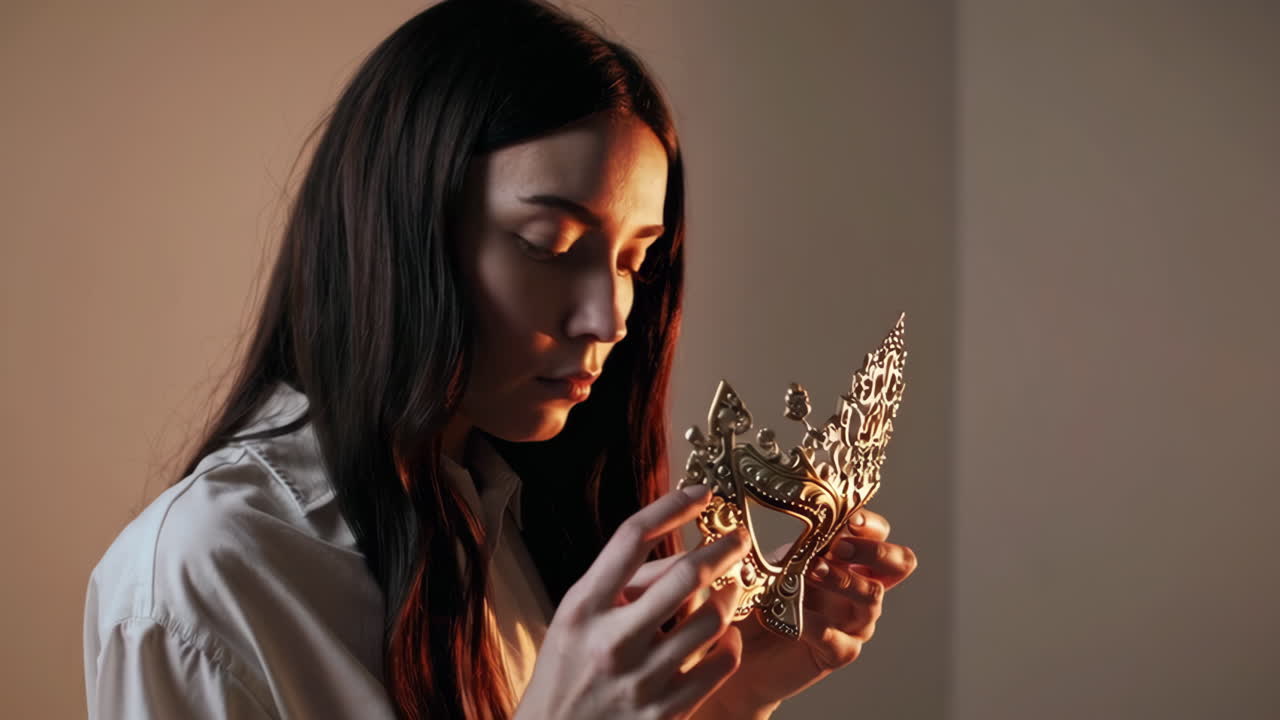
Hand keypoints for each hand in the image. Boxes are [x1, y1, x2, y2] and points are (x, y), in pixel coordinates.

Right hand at [514, 485, 752, 719]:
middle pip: (685, 577)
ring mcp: (641, 680)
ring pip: (712, 621)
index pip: (631, 538)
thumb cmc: (565, 672)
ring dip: (731, 596)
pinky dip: (730, 643)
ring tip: (733, 588)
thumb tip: (683, 549)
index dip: (672, 506)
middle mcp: (611, 641)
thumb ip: (622, 583)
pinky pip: (719, 665)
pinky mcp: (665, 714)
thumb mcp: (576, 618)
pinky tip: (726, 635)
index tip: (700, 493)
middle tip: (738, 539)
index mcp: (583, 608)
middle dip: (723, 549)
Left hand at [697, 509, 917, 717]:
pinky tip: (782, 617)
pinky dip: (810, 623)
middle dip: (875, 549)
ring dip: (841, 579)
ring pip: (872, 597)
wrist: (737, 651)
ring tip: (806, 573)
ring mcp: (853, 623)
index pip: (880, 533)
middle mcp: (859, 590)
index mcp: (847, 561)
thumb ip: (792, 542)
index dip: (871, 524)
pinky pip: (837, 637)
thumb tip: (791, 505)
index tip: (848, 519)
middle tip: (839, 547)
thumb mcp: (773, 561)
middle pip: (901, 563)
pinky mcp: (837, 652)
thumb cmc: (758, 599)